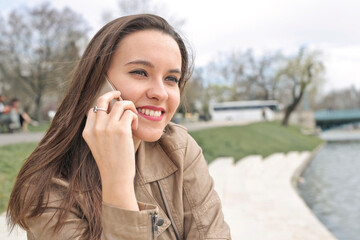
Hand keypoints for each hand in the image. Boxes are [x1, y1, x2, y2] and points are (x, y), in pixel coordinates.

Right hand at [82, 90, 138, 209]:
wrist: (116, 178)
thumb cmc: (111, 164)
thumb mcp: (98, 146)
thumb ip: (100, 131)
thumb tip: (110, 115)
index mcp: (87, 132)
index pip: (92, 110)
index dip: (103, 107)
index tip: (111, 108)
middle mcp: (96, 127)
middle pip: (102, 100)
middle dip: (112, 93)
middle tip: (120, 95)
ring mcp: (108, 127)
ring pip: (119, 104)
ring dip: (129, 107)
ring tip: (132, 117)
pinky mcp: (121, 129)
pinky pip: (129, 113)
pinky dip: (134, 117)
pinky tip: (134, 127)